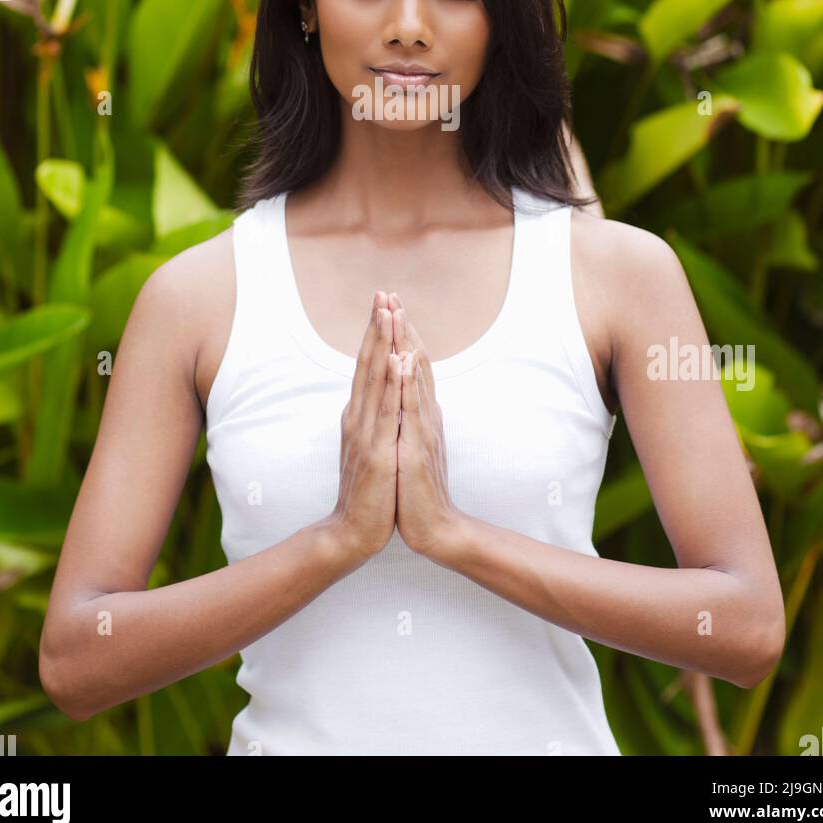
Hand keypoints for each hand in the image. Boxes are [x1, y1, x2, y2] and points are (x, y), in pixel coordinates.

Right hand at [325, 292, 401, 563]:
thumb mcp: (371, 446)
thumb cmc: (369, 490)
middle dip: (376, 326)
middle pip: (368, 362)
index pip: (367, 365)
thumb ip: (373, 418)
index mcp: (359, 415)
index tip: (384, 301)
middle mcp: (357, 417)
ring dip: (382, 344)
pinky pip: (385, 410)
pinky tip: (396, 360)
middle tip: (382, 292)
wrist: (354, 531)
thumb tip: (379, 394)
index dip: (375, 333)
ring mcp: (364, 433)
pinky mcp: (376, 451)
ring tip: (388, 314)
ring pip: (374, 378)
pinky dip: (391, 383)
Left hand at [388, 293, 465, 564]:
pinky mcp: (418, 448)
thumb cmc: (417, 488)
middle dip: (402, 328)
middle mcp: (425, 414)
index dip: (400, 334)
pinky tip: (402, 362)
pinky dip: (407, 383)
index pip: (410, 365)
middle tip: (391, 295)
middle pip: (415, 362)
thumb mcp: (409, 444)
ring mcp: (423, 429)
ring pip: (414, 378)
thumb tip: (400, 392)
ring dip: (405, 344)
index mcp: (420, 413)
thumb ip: (408, 418)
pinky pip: (412, 409)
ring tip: (397, 314)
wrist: (434, 527)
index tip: (388, 305)